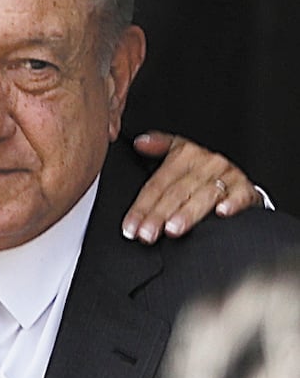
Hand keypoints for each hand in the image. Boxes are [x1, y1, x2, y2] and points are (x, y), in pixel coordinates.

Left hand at [122, 131, 264, 243]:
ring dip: (187, 213)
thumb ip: (159, 148)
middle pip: (177, 192)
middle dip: (159, 215)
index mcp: (186, 154)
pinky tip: (221, 213)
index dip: (142, 206)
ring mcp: (228, 175)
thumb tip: (140, 143)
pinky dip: (232, 203)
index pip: (157, 184)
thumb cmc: (203, 171)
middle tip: (147, 234)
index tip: (131, 227)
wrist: (240, 178)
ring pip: (204, 195)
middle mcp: (207, 163)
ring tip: (172, 229)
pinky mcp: (246, 188)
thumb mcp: (181, 153)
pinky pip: (240, 195)